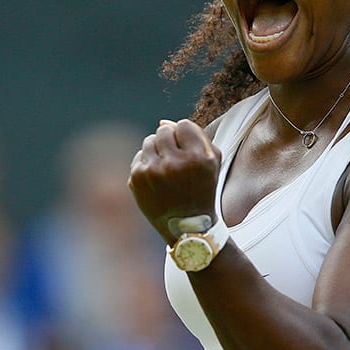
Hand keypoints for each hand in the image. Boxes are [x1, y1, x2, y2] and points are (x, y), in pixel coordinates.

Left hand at [128, 119, 221, 243]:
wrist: (188, 227)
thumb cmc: (202, 189)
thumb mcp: (212, 162)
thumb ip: (196, 135)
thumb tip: (162, 121)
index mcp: (197, 157)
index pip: (183, 125)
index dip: (186, 136)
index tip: (188, 150)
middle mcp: (174, 162)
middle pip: (164, 130)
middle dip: (169, 141)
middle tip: (175, 158)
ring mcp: (153, 171)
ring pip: (149, 141)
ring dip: (157, 151)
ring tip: (166, 169)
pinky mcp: (136, 179)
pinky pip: (139, 156)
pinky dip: (147, 164)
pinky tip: (157, 179)